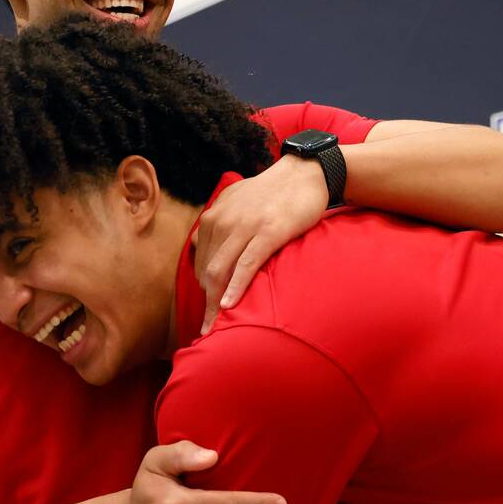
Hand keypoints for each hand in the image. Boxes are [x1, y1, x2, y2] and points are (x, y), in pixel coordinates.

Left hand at [194, 155, 327, 331]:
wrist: (304, 174)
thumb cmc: (272, 192)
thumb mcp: (235, 200)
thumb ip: (217, 221)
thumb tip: (197, 241)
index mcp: (213, 217)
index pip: (200, 262)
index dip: (202, 290)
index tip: (206, 310)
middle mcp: (222, 221)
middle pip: (206, 271)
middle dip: (204, 303)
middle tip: (206, 329)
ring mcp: (244, 226)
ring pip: (220, 271)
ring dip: (214, 303)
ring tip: (214, 327)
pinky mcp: (268, 232)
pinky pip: (246, 265)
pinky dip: (235, 287)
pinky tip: (229, 306)